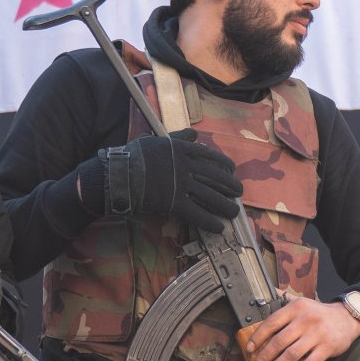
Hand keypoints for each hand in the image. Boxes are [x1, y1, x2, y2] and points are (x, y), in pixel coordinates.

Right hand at [79, 131, 241, 232]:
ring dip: (225, 205)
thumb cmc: (133, 156)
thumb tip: (194, 133)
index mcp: (182, 150)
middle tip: (239, 192)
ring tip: (234, 212)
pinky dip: (209, 222)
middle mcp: (186, 167)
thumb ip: (177, 138)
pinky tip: (219, 227)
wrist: (120, 174)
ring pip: (210, 196)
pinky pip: (196, 214)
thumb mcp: (156, 141)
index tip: (232, 169)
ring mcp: (182, 185)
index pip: (209, 156)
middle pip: (215, 177)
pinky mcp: (175, 203)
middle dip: (230, 185)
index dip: (223, 163)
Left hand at [243, 298, 359, 360]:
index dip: (257, 337)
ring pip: (291, 355)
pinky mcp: (328, 348)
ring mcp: (317, 335)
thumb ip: (284, 298)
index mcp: (296, 308)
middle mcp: (306, 320)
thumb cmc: (319, 313)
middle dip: (264, 357)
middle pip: (279, 342)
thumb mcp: (302, 301)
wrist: (347, 318)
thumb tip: (268, 292)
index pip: (271, 323)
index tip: (249, 349)